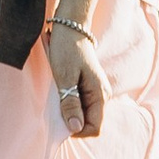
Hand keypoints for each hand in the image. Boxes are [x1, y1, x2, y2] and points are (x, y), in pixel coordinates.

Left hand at [48, 14, 105, 139]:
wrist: (70, 28)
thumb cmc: (66, 50)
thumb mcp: (65, 77)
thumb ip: (71, 103)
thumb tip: (75, 128)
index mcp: (100, 95)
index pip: (94, 128)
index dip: (77, 130)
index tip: (60, 118)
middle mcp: (102, 96)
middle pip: (89, 123)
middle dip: (72, 119)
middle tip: (56, 103)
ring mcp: (96, 92)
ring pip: (84, 115)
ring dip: (69, 110)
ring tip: (58, 94)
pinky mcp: (89, 88)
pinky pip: (80, 105)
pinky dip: (69, 103)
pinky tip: (60, 90)